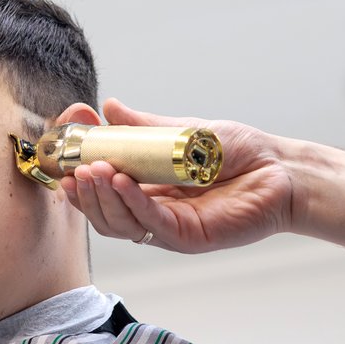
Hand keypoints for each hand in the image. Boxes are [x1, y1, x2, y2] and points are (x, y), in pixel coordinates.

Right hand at [60, 99, 295, 252]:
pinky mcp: (189, 236)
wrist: (280, 168)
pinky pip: (152, 223)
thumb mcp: (183, 132)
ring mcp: (170, 227)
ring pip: (121, 222)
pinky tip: (121, 181)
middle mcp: (154, 211)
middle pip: (104, 211)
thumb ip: (143, 127)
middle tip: (72, 168)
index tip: (64, 148)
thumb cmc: (239, 151)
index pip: (103, 187)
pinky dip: (133, 203)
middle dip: (84, 191)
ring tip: (92, 171)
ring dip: (102, 197)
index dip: (79, 171)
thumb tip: (109, 107)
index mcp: (149, 187)